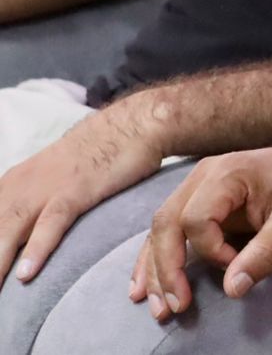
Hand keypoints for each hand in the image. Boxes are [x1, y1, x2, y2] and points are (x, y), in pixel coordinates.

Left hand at [0, 110, 162, 289]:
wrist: (132, 126)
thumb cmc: (96, 154)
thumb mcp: (51, 176)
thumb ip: (31, 201)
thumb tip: (21, 233)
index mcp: (12, 182)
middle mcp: (21, 184)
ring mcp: (48, 186)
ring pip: (10, 229)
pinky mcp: (76, 189)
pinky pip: (51, 223)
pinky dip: (37, 248)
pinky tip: (26, 274)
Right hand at [131, 143, 271, 321]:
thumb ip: (265, 253)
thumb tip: (232, 288)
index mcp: (227, 174)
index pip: (197, 219)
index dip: (211, 251)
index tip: (236, 264)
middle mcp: (203, 175)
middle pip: (167, 223)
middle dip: (166, 269)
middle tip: (172, 307)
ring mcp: (196, 184)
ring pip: (161, 227)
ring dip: (154, 268)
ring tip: (156, 306)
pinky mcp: (197, 197)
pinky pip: (168, 226)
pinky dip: (155, 256)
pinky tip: (144, 284)